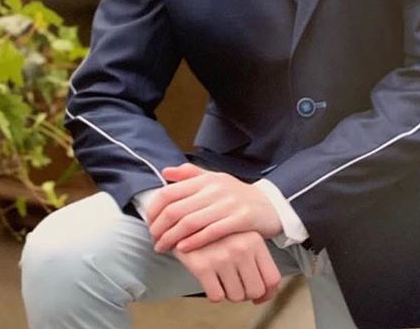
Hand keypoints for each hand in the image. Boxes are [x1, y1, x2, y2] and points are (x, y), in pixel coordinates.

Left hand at [148, 163, 281, 252]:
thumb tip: (165, 172)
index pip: (169, 192)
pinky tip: (183, 249)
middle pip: (176, 209)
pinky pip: (212, 231)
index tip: (149, 224)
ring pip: (191, 222)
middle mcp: (214, 189)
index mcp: (205, 179)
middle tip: (154, 240)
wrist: (270, 204)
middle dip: (159, 228)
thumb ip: (190, 174)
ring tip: (163, 248)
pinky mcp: (240, 219)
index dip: (154, 210)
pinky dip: (194, 241)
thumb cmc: (237, 194)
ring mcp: (227, 203)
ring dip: (172, 237)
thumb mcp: (215, 179)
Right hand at [173, 230, 280, 303]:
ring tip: (221, 278)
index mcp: (254, 239)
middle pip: (255, 291)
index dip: (266, 293)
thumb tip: (266, 294)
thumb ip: (258, 261)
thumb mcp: (242, 237)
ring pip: (236, 296)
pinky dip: (214, 293)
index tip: (258, 296)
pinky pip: (217, 296)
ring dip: (229, 293)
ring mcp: (222, 256)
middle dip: (245, 292)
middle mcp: (241, 247)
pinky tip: (210, 279)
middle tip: (236, 284)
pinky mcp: (202, 265)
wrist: (183, 220)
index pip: (272, 278)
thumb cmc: (217, 233)